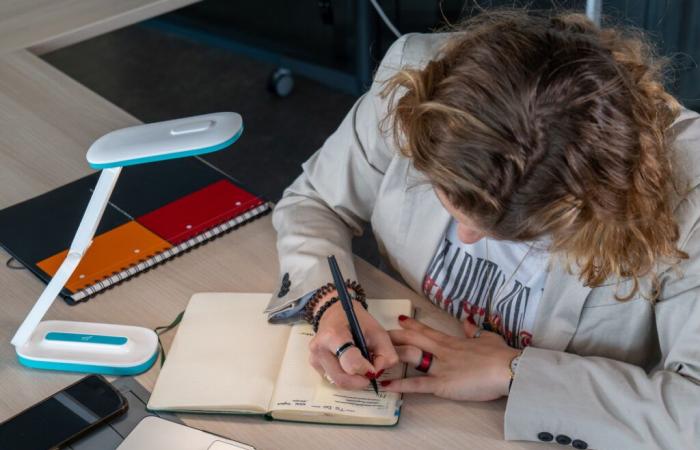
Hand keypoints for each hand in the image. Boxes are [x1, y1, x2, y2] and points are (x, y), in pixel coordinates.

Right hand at [308, 294, 398, 389]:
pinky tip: (350, 365)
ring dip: (353, 381)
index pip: (350, 363)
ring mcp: (315, 358)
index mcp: (334, 335)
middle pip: (341, 378)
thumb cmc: (356, 320)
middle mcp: (320, 348)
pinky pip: (332, 379)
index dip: (365, 370)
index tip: (373, 367)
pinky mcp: (314, 365)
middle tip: (370, 374)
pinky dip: (345, 378)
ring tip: (360, 367)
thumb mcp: (378, 331)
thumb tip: (377, 373)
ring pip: (337, 382)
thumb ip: (385, 353)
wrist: (335, 312)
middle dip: (360, 381)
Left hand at [381, 316, 519, 400]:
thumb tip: (467, 321)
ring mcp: (440, 367)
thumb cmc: (500, 354)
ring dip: (392, 355)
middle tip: (376, 334)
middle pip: (412, 340)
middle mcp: (442, 351)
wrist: (508, 368)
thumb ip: (473, 331)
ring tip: (375, 356)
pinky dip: (401, 385)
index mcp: (452, 342)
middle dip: (394, 337)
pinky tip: (386, 385)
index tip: (399, 319)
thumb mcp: (487, 337)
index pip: (427, 331)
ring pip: (410, 357)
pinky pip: (417, 384)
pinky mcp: (442, 384)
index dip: (412, 325)